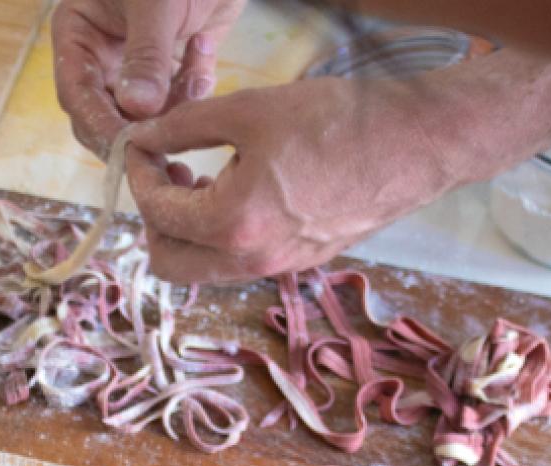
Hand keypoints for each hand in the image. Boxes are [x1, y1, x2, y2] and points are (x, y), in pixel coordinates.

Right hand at [52, 0, 244, 156]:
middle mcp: (102, 56)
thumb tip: (136, 110)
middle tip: (169, 137)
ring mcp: (137, 66)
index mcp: (78, 35)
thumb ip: (146, 56)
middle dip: (139, 128)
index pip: (77, 95)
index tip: (129, 146)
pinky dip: (194, 90)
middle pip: (106, 116)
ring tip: (195, 74)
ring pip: (145, 116)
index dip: (100, 125)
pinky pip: (178, 102)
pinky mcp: (172, 69)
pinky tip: (204, 52)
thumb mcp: (157, 4)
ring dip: (173, 108)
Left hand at [125, 76, 459, 282]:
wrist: (412, 145)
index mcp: (233, 223)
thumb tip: (142, 137)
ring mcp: (277, 267)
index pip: (157, 211)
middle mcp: (252, 259)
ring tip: (202, 179)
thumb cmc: (336, 121)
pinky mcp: (299, 263)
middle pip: (167, 264)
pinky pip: (238, 262)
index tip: (140, 145)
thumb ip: (184, 126)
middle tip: (165, 174)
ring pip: (203, 269)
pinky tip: (239, 189)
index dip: (138, 173)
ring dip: (188, 230)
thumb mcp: (248, 111)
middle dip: (154, 219)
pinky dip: (221, 234)